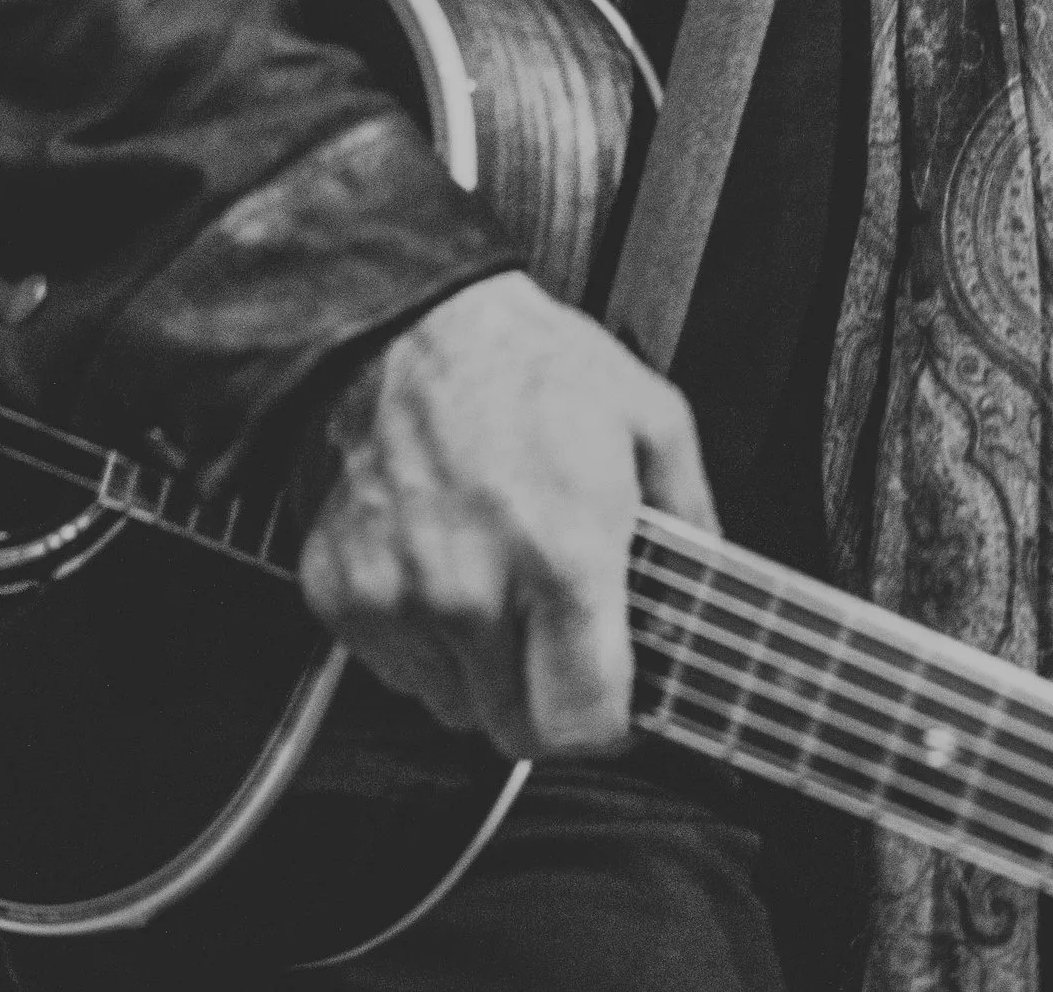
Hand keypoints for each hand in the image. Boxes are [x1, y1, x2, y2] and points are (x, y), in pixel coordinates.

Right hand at [296, 269, 716, 757]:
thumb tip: (709, 580)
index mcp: (563, 556)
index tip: (616, 704)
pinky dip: (422, 637)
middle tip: (557, 643)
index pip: (585, 724)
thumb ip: (691, 513)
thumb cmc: (522, 362)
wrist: (405, 322)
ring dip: (481, 668)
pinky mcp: (342, 597)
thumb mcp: (648, 416)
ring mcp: (400, 601)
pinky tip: (441, 566)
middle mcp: (475, 593)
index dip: (610, 726)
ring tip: (496, 581)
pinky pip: (395, 666)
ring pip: (452, 704)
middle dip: (547, 702)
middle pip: (516, 731)